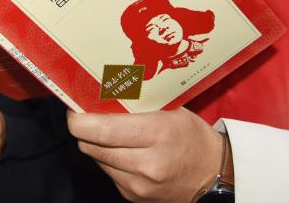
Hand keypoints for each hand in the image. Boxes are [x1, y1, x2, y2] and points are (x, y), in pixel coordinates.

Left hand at [67, 108, 223, 202]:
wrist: (214, 174)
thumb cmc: (191, 136)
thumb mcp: (170, 111)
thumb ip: (135, 105)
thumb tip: (98, 95)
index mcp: (157, 134)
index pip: (101, 130)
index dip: (79, 120)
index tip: (74, 110)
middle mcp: (147, 163)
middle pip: (93, 145)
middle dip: (85, 130)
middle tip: (86, 116)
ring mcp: (139, 185)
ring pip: (97, 159)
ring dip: (97, 145)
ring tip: (111, 133)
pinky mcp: (134, 197)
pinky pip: (108, 173)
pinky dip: (110, 161)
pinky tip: (125, 152)